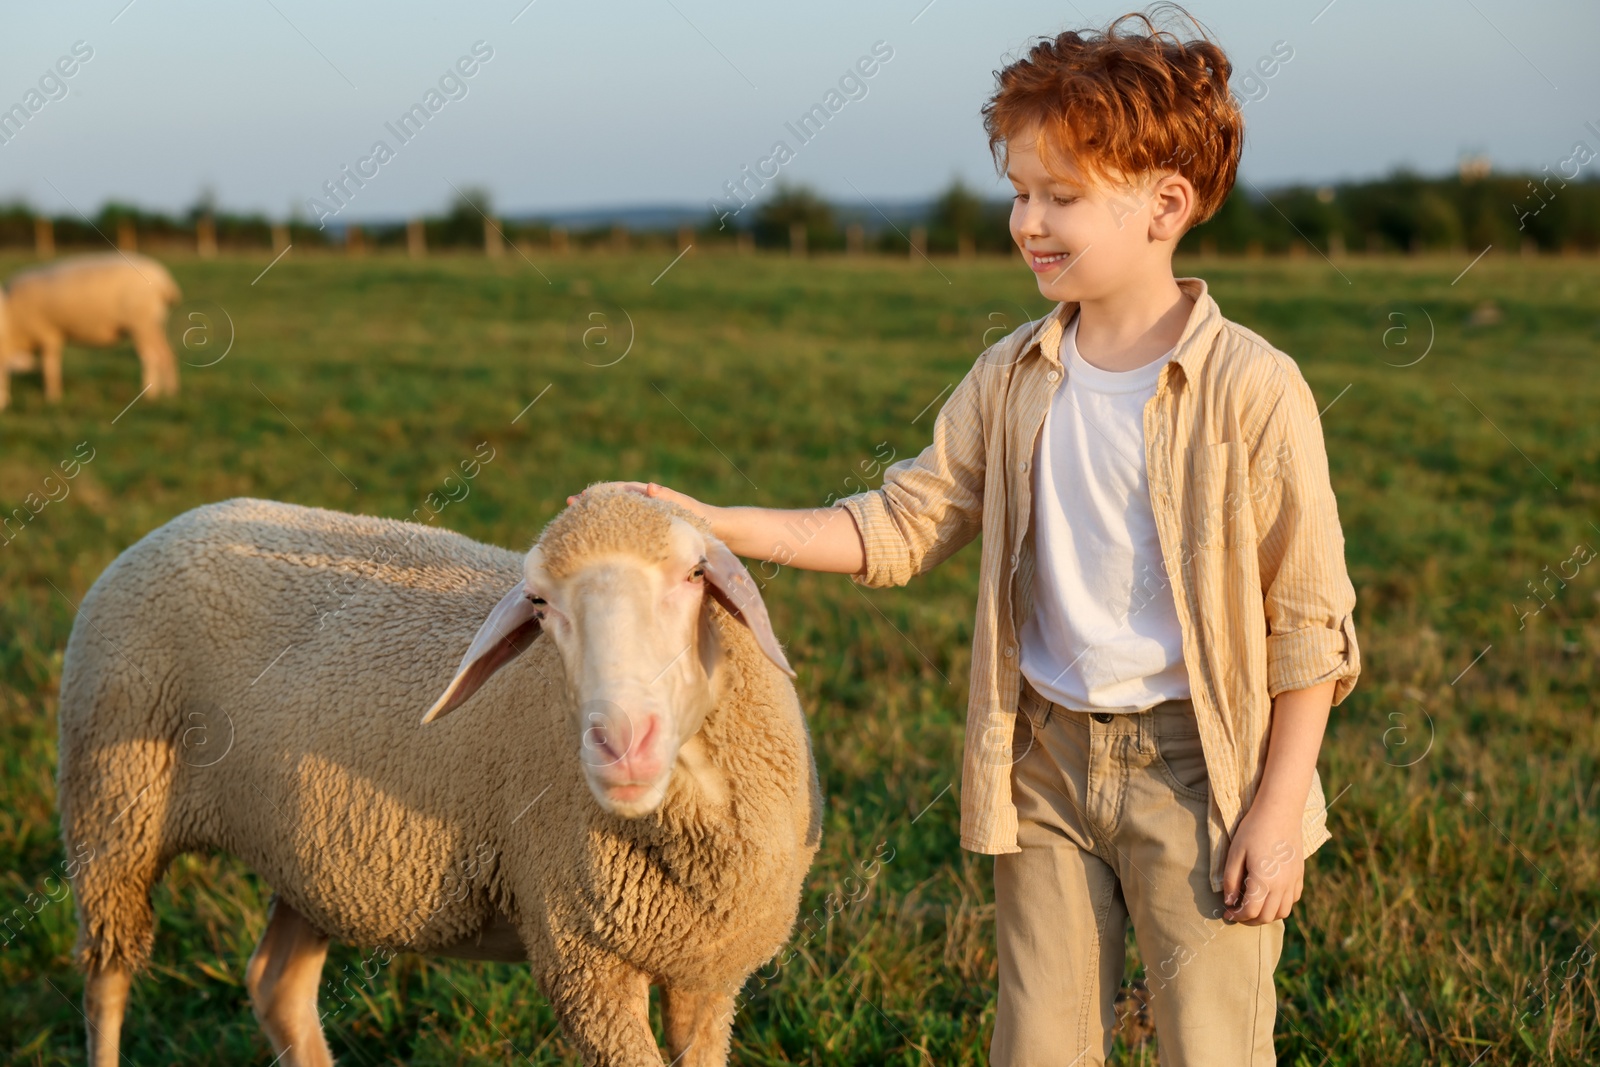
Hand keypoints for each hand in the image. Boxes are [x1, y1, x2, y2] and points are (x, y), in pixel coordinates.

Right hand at [567, 481, 716, 526]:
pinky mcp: (650, 528)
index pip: (620, 491)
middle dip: (592, 501)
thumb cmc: (703, 520)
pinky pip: (627, 526)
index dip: (599, 494)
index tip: (579, 498)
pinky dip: (613, 528)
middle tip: (568, 505)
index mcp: (651, 496)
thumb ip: (669, 497)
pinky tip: (601, 538)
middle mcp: (646, 502)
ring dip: (600, 515)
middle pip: (614, 500)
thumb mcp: (687, 508)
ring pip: (618, 513)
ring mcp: (647, 516)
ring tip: (578, 521)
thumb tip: (649, 486)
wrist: (718, 530)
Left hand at [1220, 802, 1303, 924]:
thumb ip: (1231, 879)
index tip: (1227, 913)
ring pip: (1283, 912)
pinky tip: (1270, 896)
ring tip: (1253, 907)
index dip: (1237, 916)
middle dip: (1250, 920)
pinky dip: (1281, 904)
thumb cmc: (1253, 829)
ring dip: (1267, 915)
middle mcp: (1282, 886)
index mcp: (1264, 881)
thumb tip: (1229, 902)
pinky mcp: (1300, 875)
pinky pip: (1293, 899)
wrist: (1280, 812)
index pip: (1251, 912)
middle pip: (1267, 917)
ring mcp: (1293, 881)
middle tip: (1237, 912)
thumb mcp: (1235, 852)